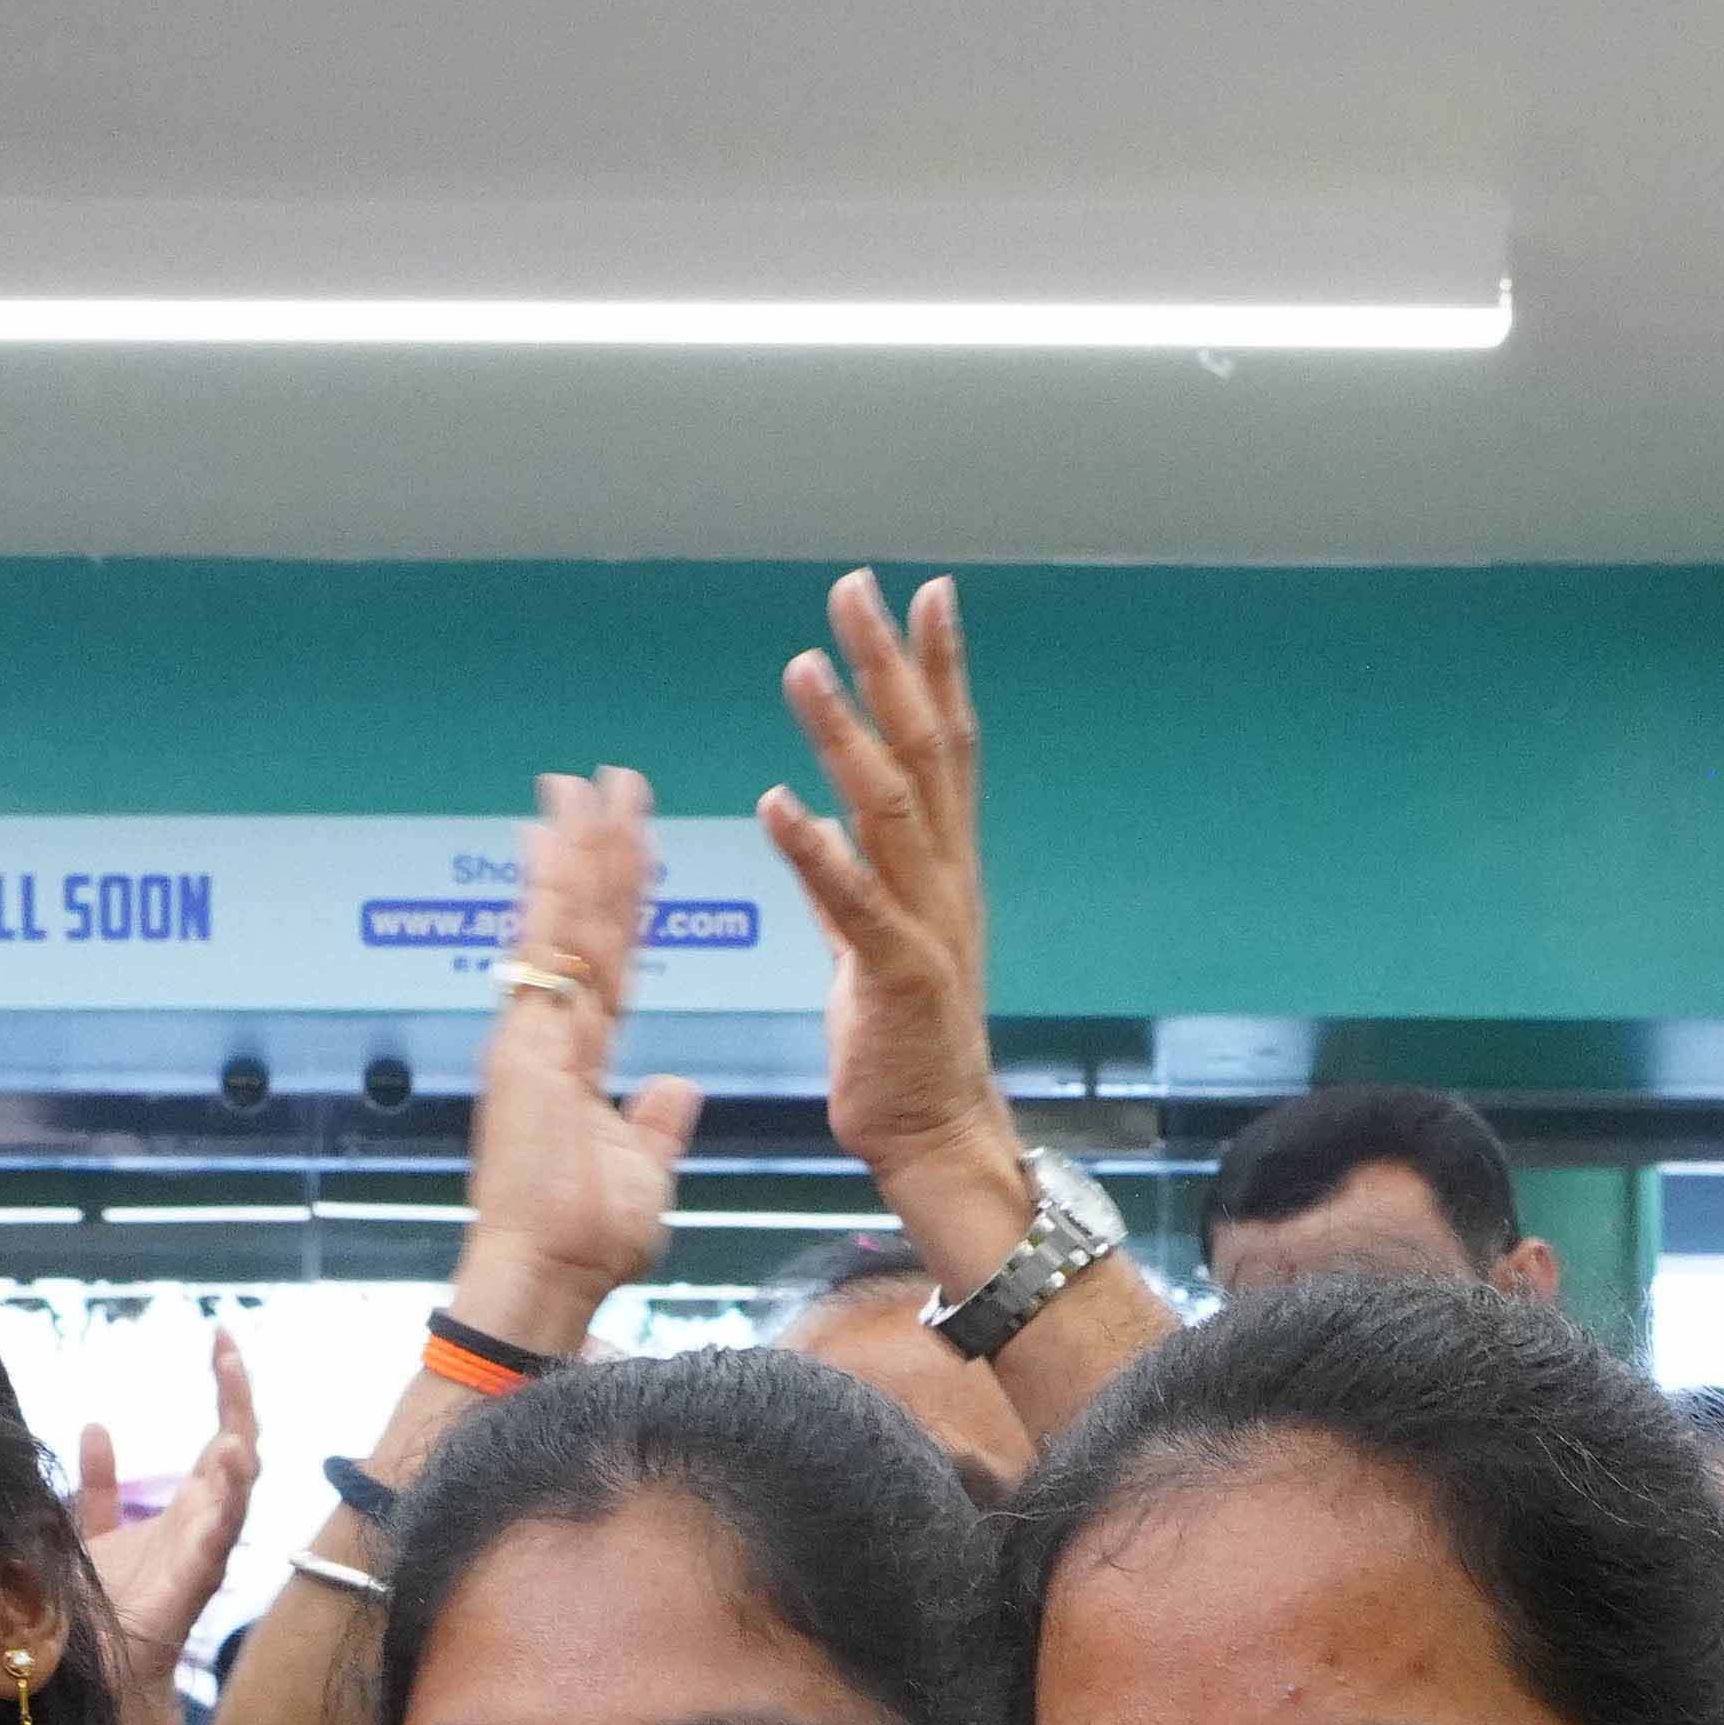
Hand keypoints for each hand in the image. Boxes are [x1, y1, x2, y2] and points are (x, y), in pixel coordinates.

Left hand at [72, 1333, 263, 1706]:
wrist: (96, 1673)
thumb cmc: (99, 1610)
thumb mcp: (90, 1529)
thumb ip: (97, 1485)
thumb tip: (94, 1426)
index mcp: (189, 1510)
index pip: (221, 1436)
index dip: (225, 1387)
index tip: (221, 1336)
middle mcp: (207, 1525)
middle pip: (240, 1448)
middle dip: (237, 1396)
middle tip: (227, 1347)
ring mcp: (207, 1551)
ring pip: (240, 1484)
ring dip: (239, 1434)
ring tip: (233, 1386)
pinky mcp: (196, 1579)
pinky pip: (222, 1532)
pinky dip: (230, 1494)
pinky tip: (231, 1458)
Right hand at [452, 772, 713, 1353]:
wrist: (547, 1276)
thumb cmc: (586, 1241)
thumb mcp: (644, 1171)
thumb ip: (657, 1122)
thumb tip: (676, 1085)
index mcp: (576, 1058)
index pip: (608, 959)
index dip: (623, 899)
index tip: (630, 843)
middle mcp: (547, 1033)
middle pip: (582, 923)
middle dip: (598, 849)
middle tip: (609, 782)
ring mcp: (530, 1032)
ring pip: (562, 920)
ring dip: (579, 848)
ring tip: (589, 783)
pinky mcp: (523, 1040)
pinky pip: (543, 948)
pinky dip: (550, 886)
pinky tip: (553, 832)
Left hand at [765, 575, 1030, 1255]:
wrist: (937, 1134)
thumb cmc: (902, 1045)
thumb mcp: (872, 941)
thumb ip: (850, 875)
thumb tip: (821, 814)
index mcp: (943, 868)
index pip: (946, 747)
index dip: (937, 668)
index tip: (927, 594)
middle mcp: (947, 880)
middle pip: (925, 752)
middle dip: (891, 666)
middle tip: (855, 590)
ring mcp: (928, 925)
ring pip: (890, 810)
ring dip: (846, 735)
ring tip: (803, 667)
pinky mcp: (898, 977)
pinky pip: (854, 903)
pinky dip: (816, 850)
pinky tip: (776, 803)